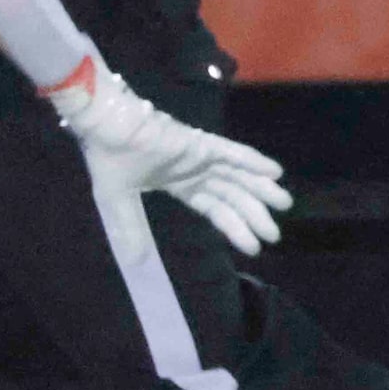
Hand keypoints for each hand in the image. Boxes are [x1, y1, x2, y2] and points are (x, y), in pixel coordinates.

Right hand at [47, 62, 292, 261]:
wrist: (104, 126)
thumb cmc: (111, 158)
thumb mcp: (118, 201)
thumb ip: (130, 229)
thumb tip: (136, 262)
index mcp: (180, 184)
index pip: (215, 210)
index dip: (234, 228)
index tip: (254, 247)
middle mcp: (196, 170)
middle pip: (232, 196)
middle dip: (254, 215)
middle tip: (275, 236)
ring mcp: (201, 155)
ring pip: (238, 175)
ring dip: (262, 189)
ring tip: (284, 205)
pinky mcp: (201, 142)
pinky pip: (232, 152)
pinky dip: (253, 160)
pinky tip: (274, 172)